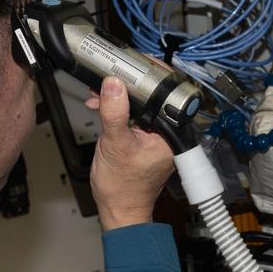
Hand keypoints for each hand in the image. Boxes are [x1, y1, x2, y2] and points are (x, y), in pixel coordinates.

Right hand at [86, 78, 173, 229]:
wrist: (118, 209)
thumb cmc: (123, 187)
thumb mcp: (116, 144)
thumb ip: (115, 113)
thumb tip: (114, 84)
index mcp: (172, 132)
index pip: (169, 90)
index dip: (152, 72)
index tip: (133, 62)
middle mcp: (168, 130)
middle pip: (154, 93)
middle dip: (130, 82)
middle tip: (113, 73)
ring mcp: (156, 132)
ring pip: (141, 101)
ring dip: (120, 94)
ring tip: (100, 92)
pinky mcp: (143, 135)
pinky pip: (133, 112)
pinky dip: (117, 106)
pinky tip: (100, 103)